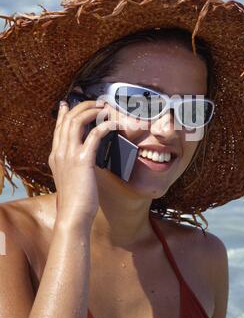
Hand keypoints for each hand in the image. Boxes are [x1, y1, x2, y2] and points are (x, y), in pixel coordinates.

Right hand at [48, 98, 117, 227]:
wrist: (73, 215)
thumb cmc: (75, 200)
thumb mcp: (70, 178)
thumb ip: (72, 165)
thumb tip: (84, 157)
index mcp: (55, 156)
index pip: (58, 127)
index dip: (63, 113)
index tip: (67, 103)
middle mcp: (59, 152)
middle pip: (68, 119)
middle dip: (83, 106)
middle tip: (97, 102)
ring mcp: (69, 155)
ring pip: (77, 121)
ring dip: (93, 111)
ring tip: (105, 108)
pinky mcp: (82, 160)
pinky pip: (94, 135)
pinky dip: (105, 126)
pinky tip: (113, 124)